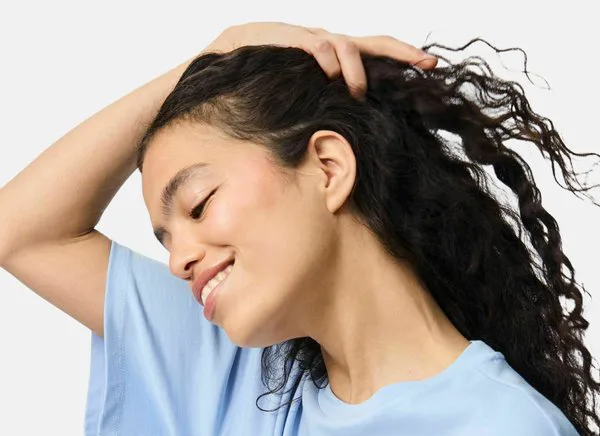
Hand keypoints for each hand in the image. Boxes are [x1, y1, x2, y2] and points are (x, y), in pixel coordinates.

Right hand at [205, 21, 436, 99]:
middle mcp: (323, 43)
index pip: (374, 55)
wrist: (213, 70)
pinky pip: (309, 43)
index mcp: (331, 60)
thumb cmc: (256, 90)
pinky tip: (330, 72)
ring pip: (342, 44)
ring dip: (355, 67)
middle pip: (369, 42)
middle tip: (424, 62)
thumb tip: (352, 137)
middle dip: (399, 52)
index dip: (402, 59)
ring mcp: (303, 38)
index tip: (432, 67)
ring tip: (356, 91)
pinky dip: (323, 56)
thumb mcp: (297, 105)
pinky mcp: (281, 37)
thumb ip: (323, 111)